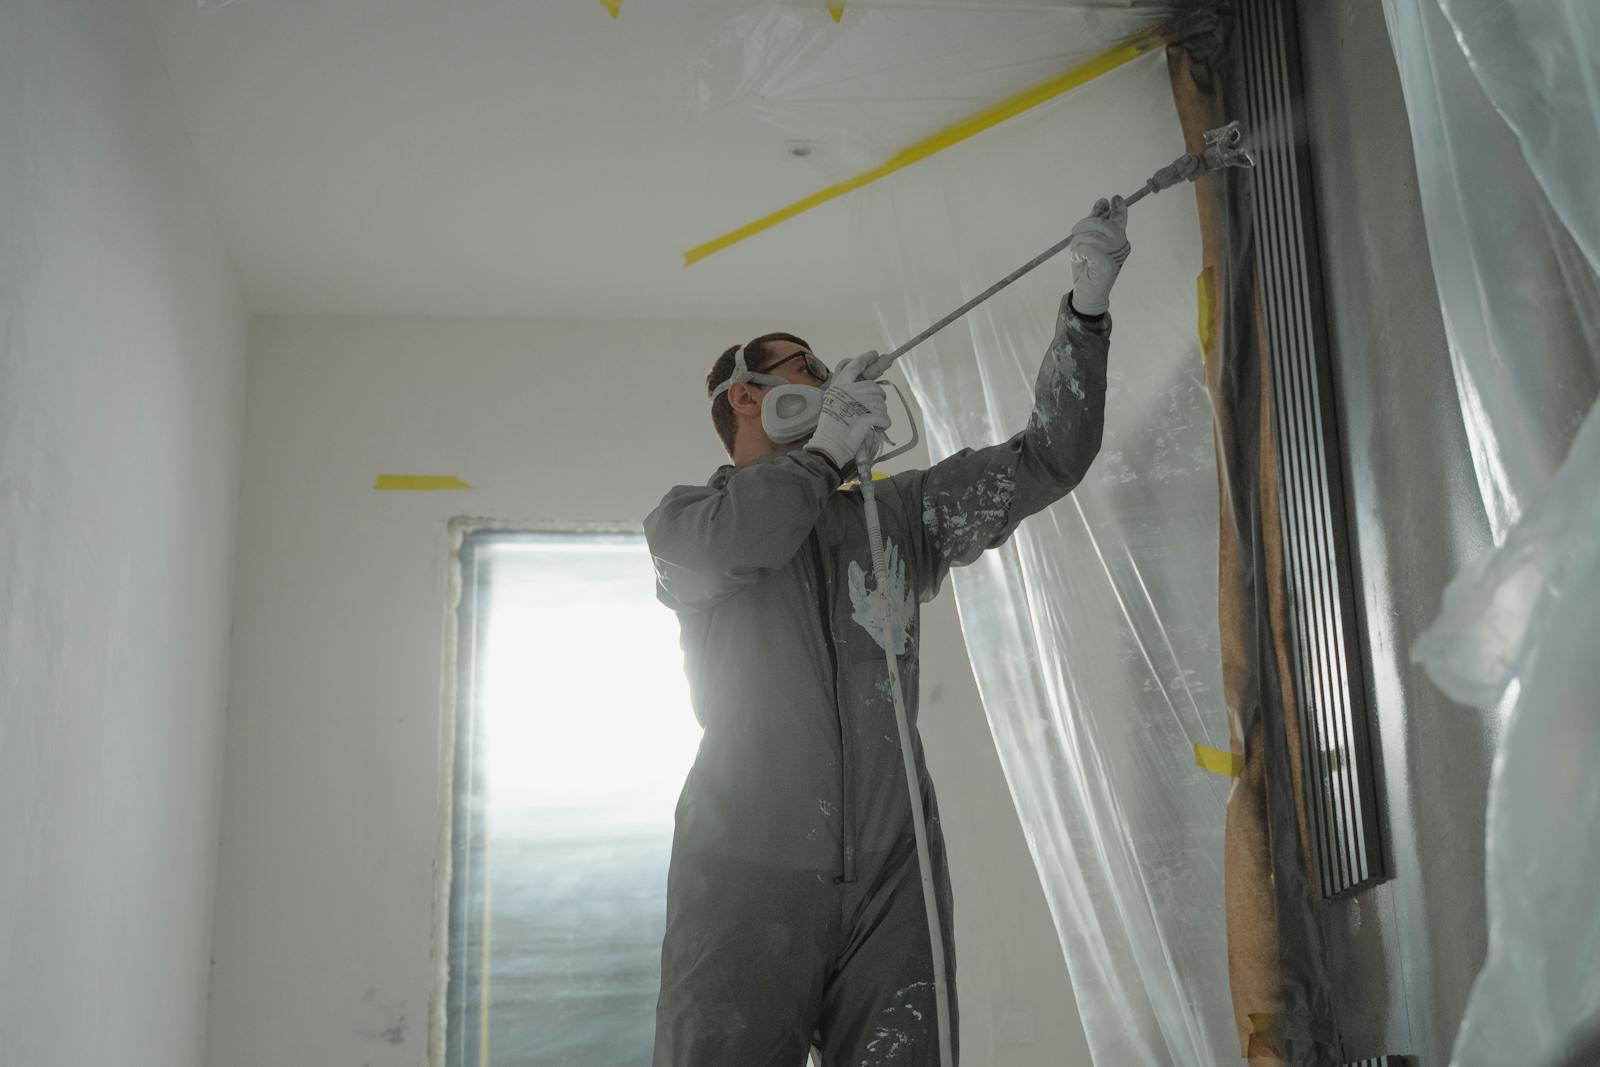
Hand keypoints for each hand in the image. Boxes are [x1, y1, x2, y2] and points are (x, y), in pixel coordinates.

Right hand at [806, 353, 890, 469]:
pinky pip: (885, 417)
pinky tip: (875, 428)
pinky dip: (883, 424)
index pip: (854, 366)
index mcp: (839, 386)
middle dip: (877, 397)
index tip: (875, 354)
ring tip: (868, 422)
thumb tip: (868, 388)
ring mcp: (859, 403)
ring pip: (881, 402)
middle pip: (874, 387)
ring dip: (880, 412)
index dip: (866, 359)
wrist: (829, 446)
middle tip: (872, 409)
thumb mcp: (833, 403)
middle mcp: (850, 391)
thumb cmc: (831, 428)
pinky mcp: (868, 417)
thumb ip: (847, 392)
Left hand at [1068, 196, 1129, 315]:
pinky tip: (1079, 256)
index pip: (1120, 217)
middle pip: (1104, 223)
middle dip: (1086, 224)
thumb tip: (1103, 201)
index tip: (1113, 198)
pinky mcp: (1107, 266)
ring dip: (1079, 241)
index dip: (1117, 206)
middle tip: (1076, 234)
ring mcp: (1116, 256)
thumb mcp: (1089, 240)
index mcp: (1119, 239)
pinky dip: (1080, 250)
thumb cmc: (1088, 267)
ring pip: (1094, 236)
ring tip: (1077, 251)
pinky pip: (1090, 249)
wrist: (1087, 293)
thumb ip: (1095, 221)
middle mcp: (1122, 246)